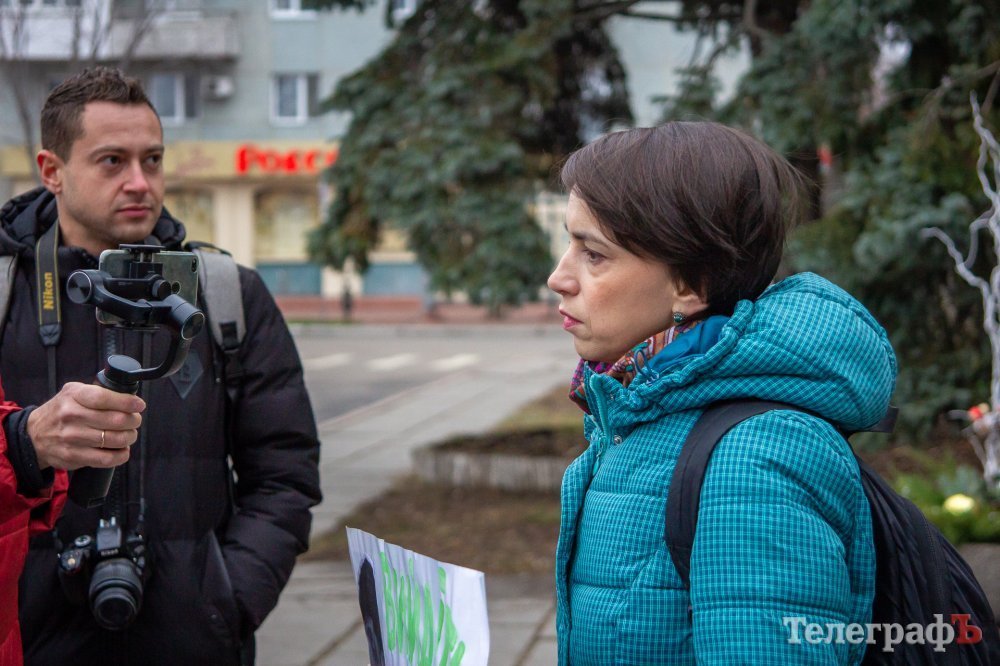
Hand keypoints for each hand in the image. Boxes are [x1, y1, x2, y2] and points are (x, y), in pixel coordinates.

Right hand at [26, 382, 145, 470]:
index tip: (139, 405)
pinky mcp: (73, 456)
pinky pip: (106, 459)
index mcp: (74, 396)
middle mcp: (72, 416)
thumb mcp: (73, 392)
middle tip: (135, 421)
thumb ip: (97, 391)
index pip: (105, 398)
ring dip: (129, 437)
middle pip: (116, 420)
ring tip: (129, 435)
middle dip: (133, 421)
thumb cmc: (61, 411)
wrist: (33, 436)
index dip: (127, 402)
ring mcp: (72, 438)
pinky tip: (122, 450)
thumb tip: (128, 396)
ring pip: (115, 440)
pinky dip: (121, 455)